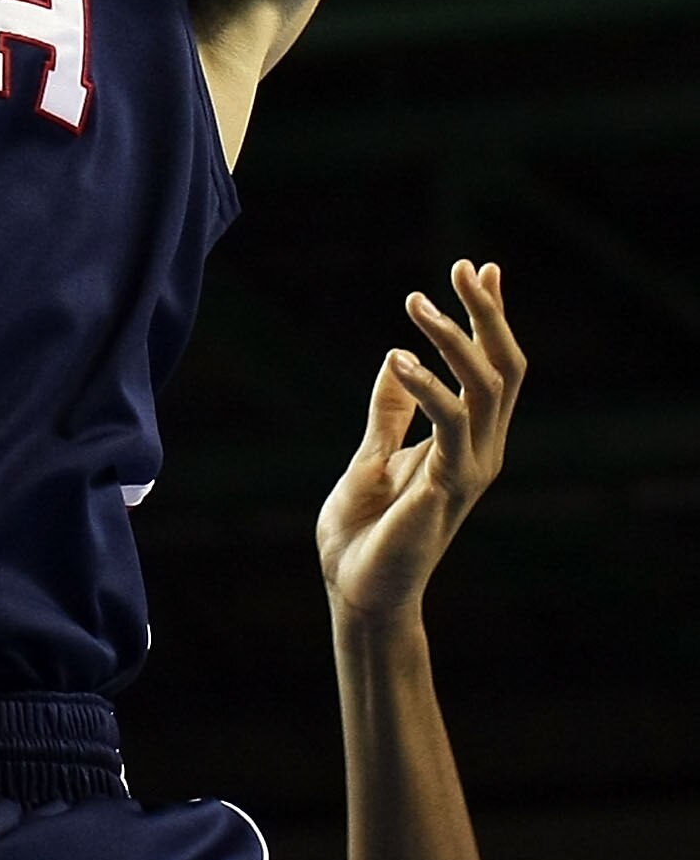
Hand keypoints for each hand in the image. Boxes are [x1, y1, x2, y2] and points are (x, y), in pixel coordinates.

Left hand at [318, 261, 524, 625]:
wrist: (356, 592)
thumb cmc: (363, 533)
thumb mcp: (372, 455)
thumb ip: (390, 413)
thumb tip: (398, 359)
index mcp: (465, 443)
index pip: (492, 370)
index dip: (491, 318)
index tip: (481, 267)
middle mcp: (480, 452)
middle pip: (505, 370)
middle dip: (489, 315)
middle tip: (464, 267)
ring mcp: (469, 470)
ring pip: (486, 388)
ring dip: (455, 339)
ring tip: (416, 302)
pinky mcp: (447, 487)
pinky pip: (449, 424)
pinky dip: (426, 386)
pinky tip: (398, 358)